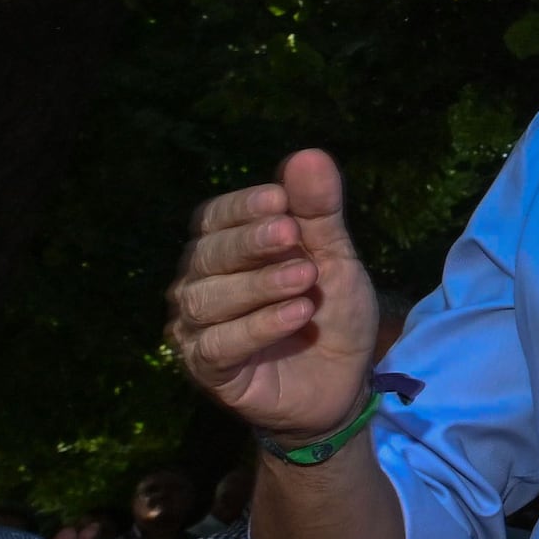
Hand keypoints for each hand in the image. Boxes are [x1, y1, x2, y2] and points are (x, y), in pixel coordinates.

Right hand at [172, 150, 379, 442]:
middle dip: (251, 243)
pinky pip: (220, 344)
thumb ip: (320, 212)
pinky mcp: (208, 369)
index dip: (242, 207)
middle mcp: (198, 284)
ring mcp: (196, 328)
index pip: (213, 218)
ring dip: (260, 286)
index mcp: (222, 249)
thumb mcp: (334, 258)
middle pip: (208, 254)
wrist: (341, 384)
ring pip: (209, 299)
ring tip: (306, 280)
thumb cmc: (328, 313)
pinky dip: (260, 326)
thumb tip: (308, 154)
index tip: (281, 199)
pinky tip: (297, 314)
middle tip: (292, 235)